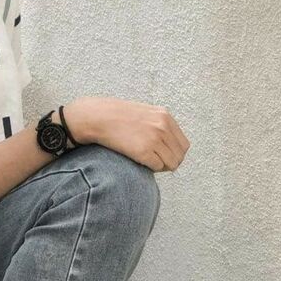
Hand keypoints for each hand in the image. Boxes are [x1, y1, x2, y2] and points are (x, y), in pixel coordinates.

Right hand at [66, 96, 190, 172]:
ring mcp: (154, 139)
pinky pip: (157, 167)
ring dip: (160, 166)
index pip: (183, 144)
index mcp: (165, 116)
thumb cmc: (116, 116)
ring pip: (171, 164)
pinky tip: (139, 160)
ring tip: (146, 160)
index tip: (162, 156)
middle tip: (154, 161)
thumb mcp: (144, 112)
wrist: (97, 117)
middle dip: (169, 162)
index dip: (174, 153)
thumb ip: (159, 124)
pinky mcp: (144, 151)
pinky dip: (150, 167)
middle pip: (179, 156)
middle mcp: (163, 126)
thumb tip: (169, 145)